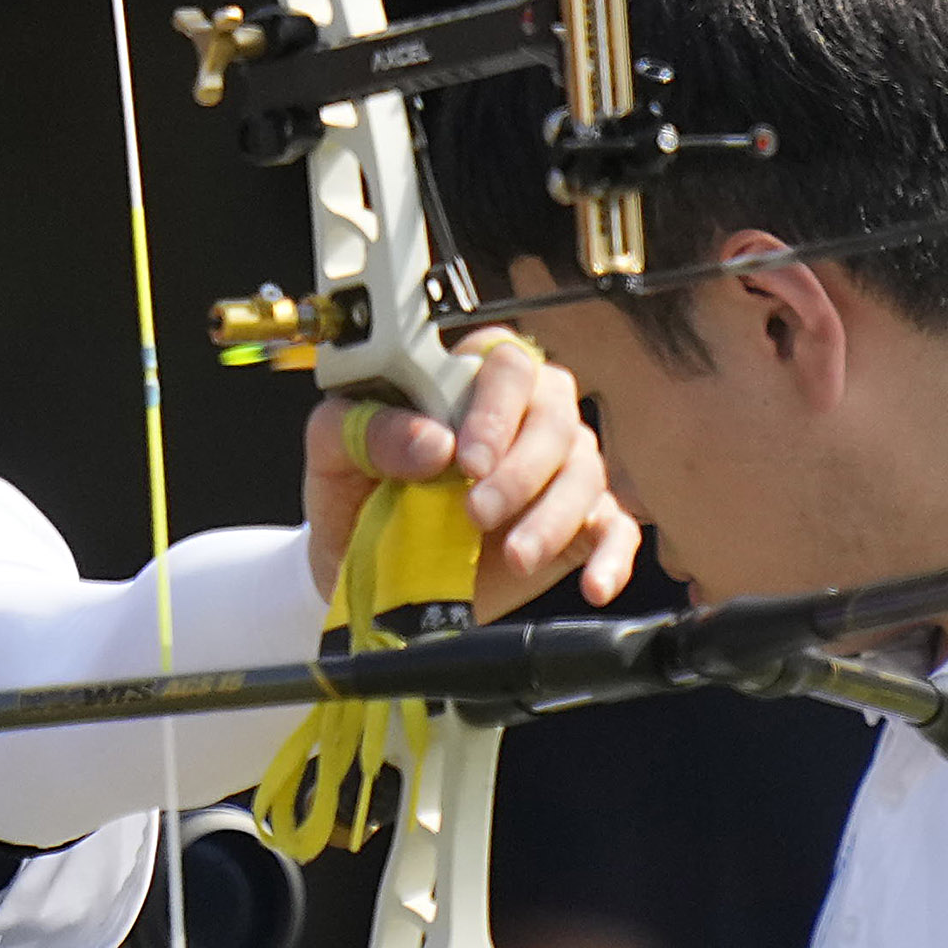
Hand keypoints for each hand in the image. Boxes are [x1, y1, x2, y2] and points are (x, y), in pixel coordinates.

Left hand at [301, 330, 638, 622]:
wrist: (359, 574)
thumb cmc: (352, 499)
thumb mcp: (333, 456)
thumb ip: (365, 430)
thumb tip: (431, 441)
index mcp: (464, 387)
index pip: (506, 363)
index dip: (495, 405)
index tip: (465, 458)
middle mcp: (520, 421)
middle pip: (556, 416)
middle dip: (521, 469)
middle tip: (476, 513)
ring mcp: (553, 474)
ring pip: (586, 473)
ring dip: (554, 517)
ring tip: (514, 557)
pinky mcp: (573, 528)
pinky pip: (614, 530)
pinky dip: (611, 556)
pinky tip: (593, 584)